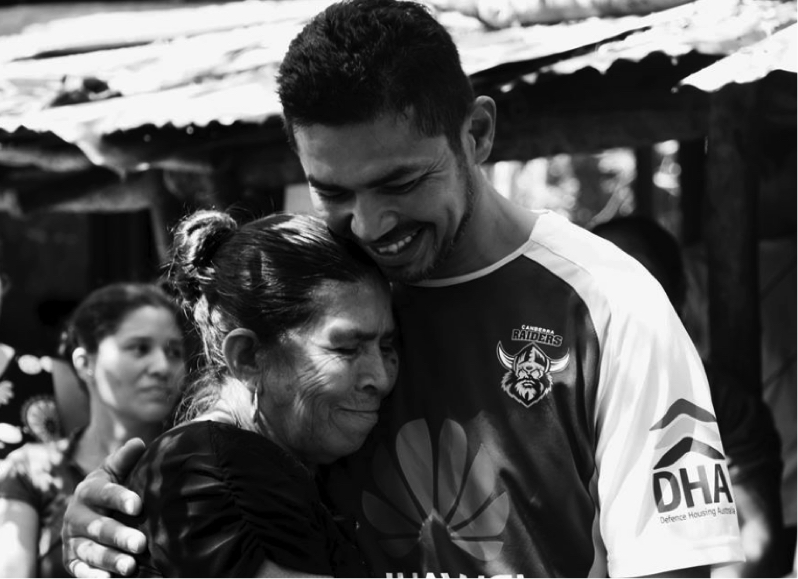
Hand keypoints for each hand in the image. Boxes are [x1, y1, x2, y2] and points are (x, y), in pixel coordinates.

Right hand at [62, 438, 147, 576]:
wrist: (88, 510)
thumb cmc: (110, 488)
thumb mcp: (114, 472)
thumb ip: (125, 459)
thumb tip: (138, 443)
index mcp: (88, 491)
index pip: (104, 493)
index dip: (120, 498)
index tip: (138, 504)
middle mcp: (76, 516)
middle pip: (98, 527)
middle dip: (120, 535)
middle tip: (141, 543)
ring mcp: (72, 540)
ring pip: (91, 551)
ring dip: (110, 559)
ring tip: (131, 566)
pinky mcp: (72, 560)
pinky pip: (80, 571)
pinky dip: (92, 576)